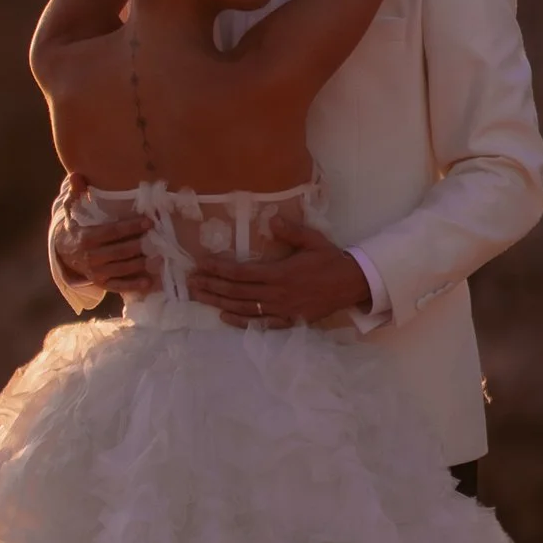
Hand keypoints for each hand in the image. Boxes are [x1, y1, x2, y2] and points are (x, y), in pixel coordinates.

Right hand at [52, 187, 156, 299]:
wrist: (64, 254)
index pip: (112, 232)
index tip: (148, 222)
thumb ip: (75, 193)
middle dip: (140, 244)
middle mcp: (92, 257)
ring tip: (159, 257)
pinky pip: (119, 286)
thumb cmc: (74, 228)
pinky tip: (148, 282)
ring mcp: (97, 273)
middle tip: (158, 238)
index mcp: (86, 238)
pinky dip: (133, 285)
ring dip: (141, 263)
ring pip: (123, 268)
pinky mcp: (102, 283)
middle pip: (121, 251)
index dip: (131, 227)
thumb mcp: (70, 210)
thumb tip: (75, 175)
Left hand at [186, 219, 372, 330]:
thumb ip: (291, 231)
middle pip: (236, 292)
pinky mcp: (288, 320)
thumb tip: (272, 218)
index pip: (241, 272)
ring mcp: (281, 309)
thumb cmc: (330, 260)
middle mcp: (277, 294)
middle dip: (211, 285)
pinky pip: (260, 324)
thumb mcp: (313, 240)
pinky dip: (241, 321)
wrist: (351, 284)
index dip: (219, 268)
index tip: (200, 264)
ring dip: (219, 302)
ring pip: (243, 308)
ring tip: (199, 296)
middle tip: (190, 282)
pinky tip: (224, 317)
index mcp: (280, 273)